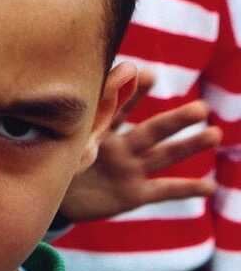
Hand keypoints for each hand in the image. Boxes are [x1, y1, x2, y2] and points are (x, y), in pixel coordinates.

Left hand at [61, 71, 220, 220]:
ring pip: (164, 155)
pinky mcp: (134, 194)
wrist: (56, 196)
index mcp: (104, 130)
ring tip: (214, 135)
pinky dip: (185, 189)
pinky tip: (209, 188)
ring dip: (189, 147)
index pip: (121, 108)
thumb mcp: (64, 145)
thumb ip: (74, 128)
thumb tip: (75, 102)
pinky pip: (163, 190)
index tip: (148, 75)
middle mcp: (123, 146)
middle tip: (202, 109)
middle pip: (153, 130)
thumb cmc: (58, 161)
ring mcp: (132, 169)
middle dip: (176, 120)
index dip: (134, 93)